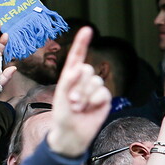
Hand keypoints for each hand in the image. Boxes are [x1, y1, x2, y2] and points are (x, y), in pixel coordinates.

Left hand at [46, 27, 111, 156]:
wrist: (72, 134)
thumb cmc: (62, 116)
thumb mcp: (60, 97)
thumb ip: (68, 82)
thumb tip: (78, 67)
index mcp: (69, 77)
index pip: (76, 57)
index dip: (82, 43)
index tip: (87, 30)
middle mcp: (82, 81)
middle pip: (87, 69)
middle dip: (79, 85)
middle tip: (71, 101)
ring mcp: (94, 89)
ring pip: (95, 81)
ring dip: (85, 96)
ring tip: (78, 107)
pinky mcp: (103, 98)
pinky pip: (103, 92)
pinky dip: (94, 101)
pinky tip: (89, 110)